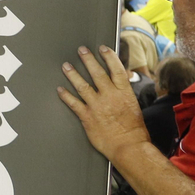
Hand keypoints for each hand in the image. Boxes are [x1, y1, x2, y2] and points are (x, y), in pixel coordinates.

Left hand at [58, 45, 151, 163]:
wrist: (129, 146)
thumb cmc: (134, 130)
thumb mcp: (134, 107)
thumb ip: (124, 95)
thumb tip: (120, 85)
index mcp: (124, 93)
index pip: (117, 69)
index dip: (109, 57)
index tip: (103, 48)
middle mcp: (110, 96)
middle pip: (97, 73)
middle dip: (88, 60)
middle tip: (81, 50)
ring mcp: (97, 105)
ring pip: (82, 85)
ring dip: (73, 74)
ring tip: (66, 66)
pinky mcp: (87, 116)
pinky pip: (73, 103)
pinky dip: (65, 96)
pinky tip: (59, 89)